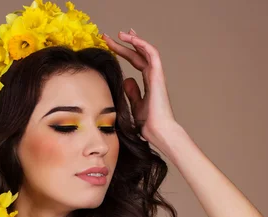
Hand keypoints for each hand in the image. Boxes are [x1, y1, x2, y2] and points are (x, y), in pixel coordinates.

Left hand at [103, 29, 187, 156]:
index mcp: (149, 82)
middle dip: (125, 44)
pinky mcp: (158, 76)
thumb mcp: (135, 105)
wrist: (157, 131)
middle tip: (109, 36)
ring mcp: (157, 76)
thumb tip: (126, 79)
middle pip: (139, 55)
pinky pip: (152, 55)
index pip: (136, 61)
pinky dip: (142, 45)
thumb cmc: (148, 123)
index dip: (125, 52)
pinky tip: (131, 39)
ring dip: (133, 40)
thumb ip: (132, 92)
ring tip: (119, 34)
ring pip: (146, 51)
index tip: (112, 44)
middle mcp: (154, 76)